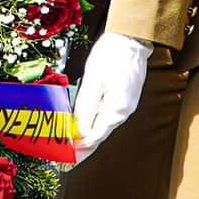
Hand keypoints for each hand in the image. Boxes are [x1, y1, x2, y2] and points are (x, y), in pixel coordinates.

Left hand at [72, 32, 149, 162]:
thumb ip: (86, 108)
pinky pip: (106, 114)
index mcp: (117, 110)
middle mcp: (124, 110)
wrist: (130, 39)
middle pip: (100, 133)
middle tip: (69, 159)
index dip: (80, 148)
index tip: (67, 157)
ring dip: (88, 135)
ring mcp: (125, 103)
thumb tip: (80, 131)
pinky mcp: (122, 96)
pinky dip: (94, 122)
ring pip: (103, 124)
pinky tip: (84, 124)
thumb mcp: (93, 82)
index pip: (96, 136)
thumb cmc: (112, 56)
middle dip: (84, 147)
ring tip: (73, 145)